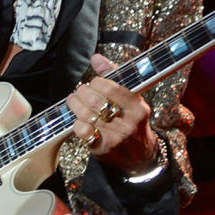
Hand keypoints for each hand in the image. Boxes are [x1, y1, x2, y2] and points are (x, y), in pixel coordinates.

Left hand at [67, 53, 158, 175]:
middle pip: (96, 101)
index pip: (112, 88)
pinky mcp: (102, 148)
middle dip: (82, 92)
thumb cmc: (132, 121)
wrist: (140, 157)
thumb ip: (115, 76)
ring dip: (75, 104)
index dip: (97, 82)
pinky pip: (82, 131)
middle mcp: (128, 123)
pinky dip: (76, 122)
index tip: (93, 83)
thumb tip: (96, 58)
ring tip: (73, 101)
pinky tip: (78, 119)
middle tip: (80, 91)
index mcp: (138, 108)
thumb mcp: (132, 99)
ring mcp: (115, 137)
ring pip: (86, 114)